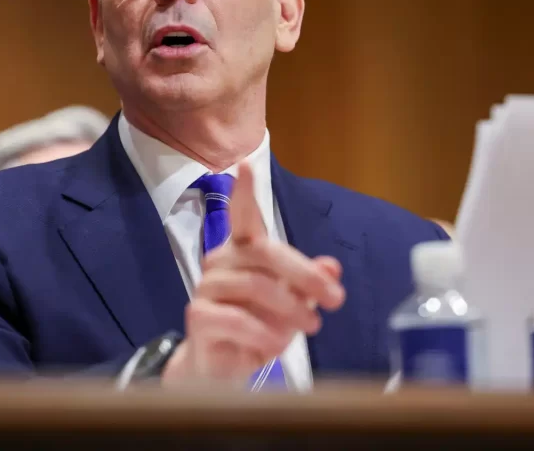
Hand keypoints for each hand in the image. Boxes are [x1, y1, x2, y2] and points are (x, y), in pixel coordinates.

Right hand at [162, 163, 345, 385]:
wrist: (222, 370)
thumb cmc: (258, 327)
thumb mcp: (293, 304)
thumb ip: (309, 283)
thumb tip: (332, 266)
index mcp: (243, 251)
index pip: (243, 216)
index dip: (244, 191)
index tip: (245, 164)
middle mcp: (221, 261)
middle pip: (267, 254)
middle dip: (306, 275)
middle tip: (336, 299)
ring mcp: (207, 287)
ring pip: (256, 286)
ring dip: (291, 309)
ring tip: (312, 326)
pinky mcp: (198, 316)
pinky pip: (236, 319)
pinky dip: (263, 333)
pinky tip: (276, 345)